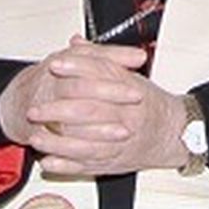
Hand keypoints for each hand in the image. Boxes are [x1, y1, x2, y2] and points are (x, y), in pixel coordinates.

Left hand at [0, 39, 190, 175]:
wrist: (174, 133)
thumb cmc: (149, 103)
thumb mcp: (130, 75)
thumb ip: (101, 59)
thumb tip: (76, 42)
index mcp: (130, 90)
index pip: (101, 74)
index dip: (76, 68)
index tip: (53, 64)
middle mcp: (126, 116)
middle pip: (89, 111)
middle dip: (58, 111)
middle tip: (34, 110)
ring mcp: (120, 141)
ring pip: (86, 143)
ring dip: (58, 142)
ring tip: (36, 138)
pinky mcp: (114, 161)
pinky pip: (88, 165)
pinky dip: (66, 165)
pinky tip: (48, 162)